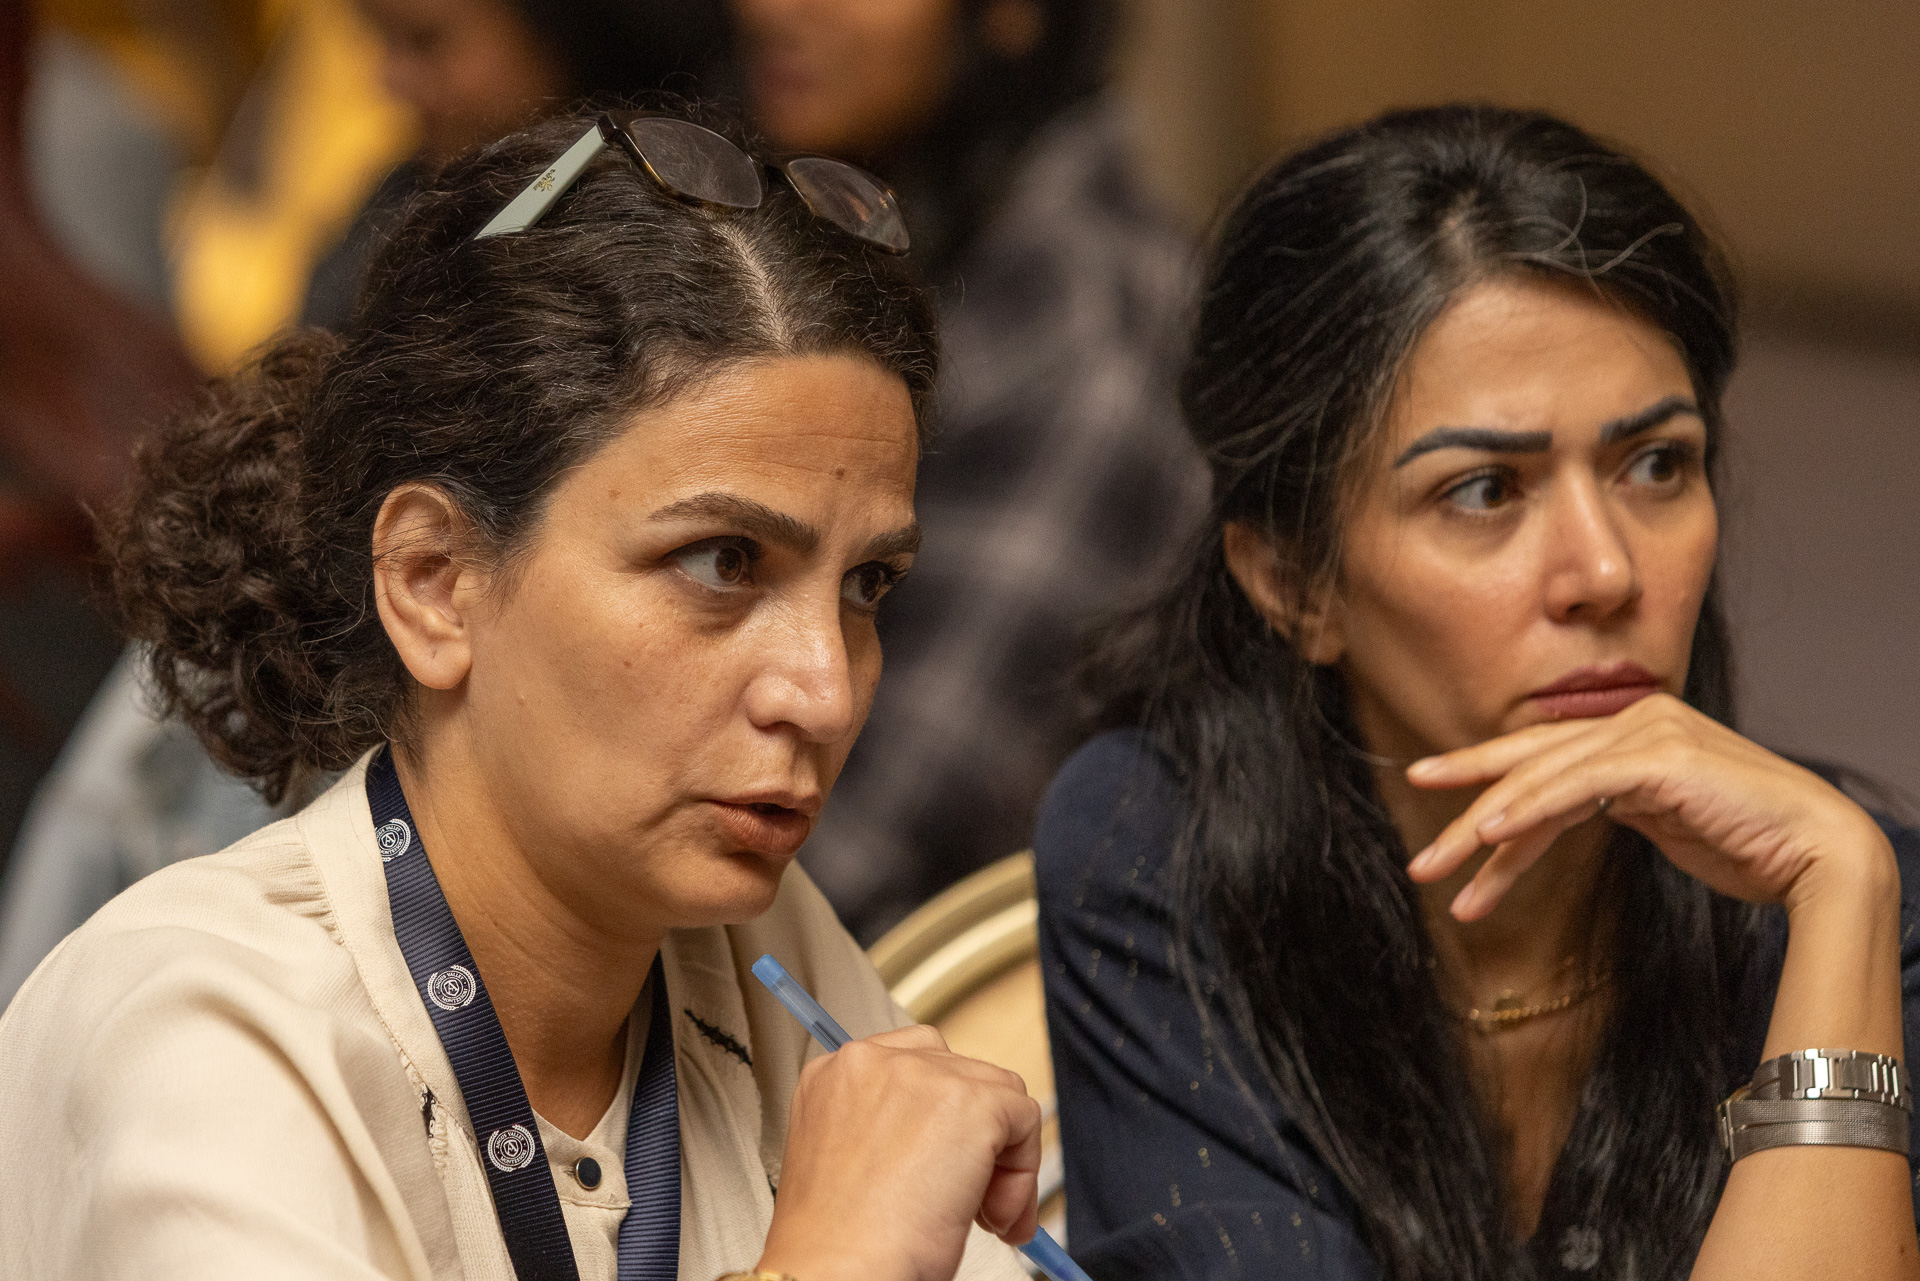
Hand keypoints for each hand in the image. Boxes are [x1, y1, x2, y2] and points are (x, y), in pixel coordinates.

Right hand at [758, 1024, 1041, 1280]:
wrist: (838, 1270)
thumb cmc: (839, 1244)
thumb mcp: (852, 1165)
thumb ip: (890, 1131)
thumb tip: (949, 1141)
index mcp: (835, 1075)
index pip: (913, 1064)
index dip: (940, 1121)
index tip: (942, 1169)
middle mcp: (873, 1061)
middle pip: (960, 1074)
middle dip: (975, 1139)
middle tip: (974, 1201)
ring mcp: (923, 1074)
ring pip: (999, 1094)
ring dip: (1002, 1160)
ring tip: (986, 1216)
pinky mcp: (971, 1100)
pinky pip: (1025, 1118)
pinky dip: (1022, 1172)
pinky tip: (995, 1214)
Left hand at [1403, 693, 1893, 920]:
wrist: (1816, 852)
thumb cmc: (1745, 843)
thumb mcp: (1660, 820)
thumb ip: (1613, 804)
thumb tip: (1561, 814)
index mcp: (1632, 732)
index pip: (1541, 756)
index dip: (1479, 772)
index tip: (1426, 790)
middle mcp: (1633, 721)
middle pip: (1528, 766)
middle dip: (1463, 808)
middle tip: (1418, 856)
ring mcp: (1646, 733)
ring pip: (1540, 781)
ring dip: (1481, 832)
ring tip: (1438, 871)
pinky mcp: (1657, 758)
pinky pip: (1574, 787)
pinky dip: (1526, 812)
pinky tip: (1489, 837)